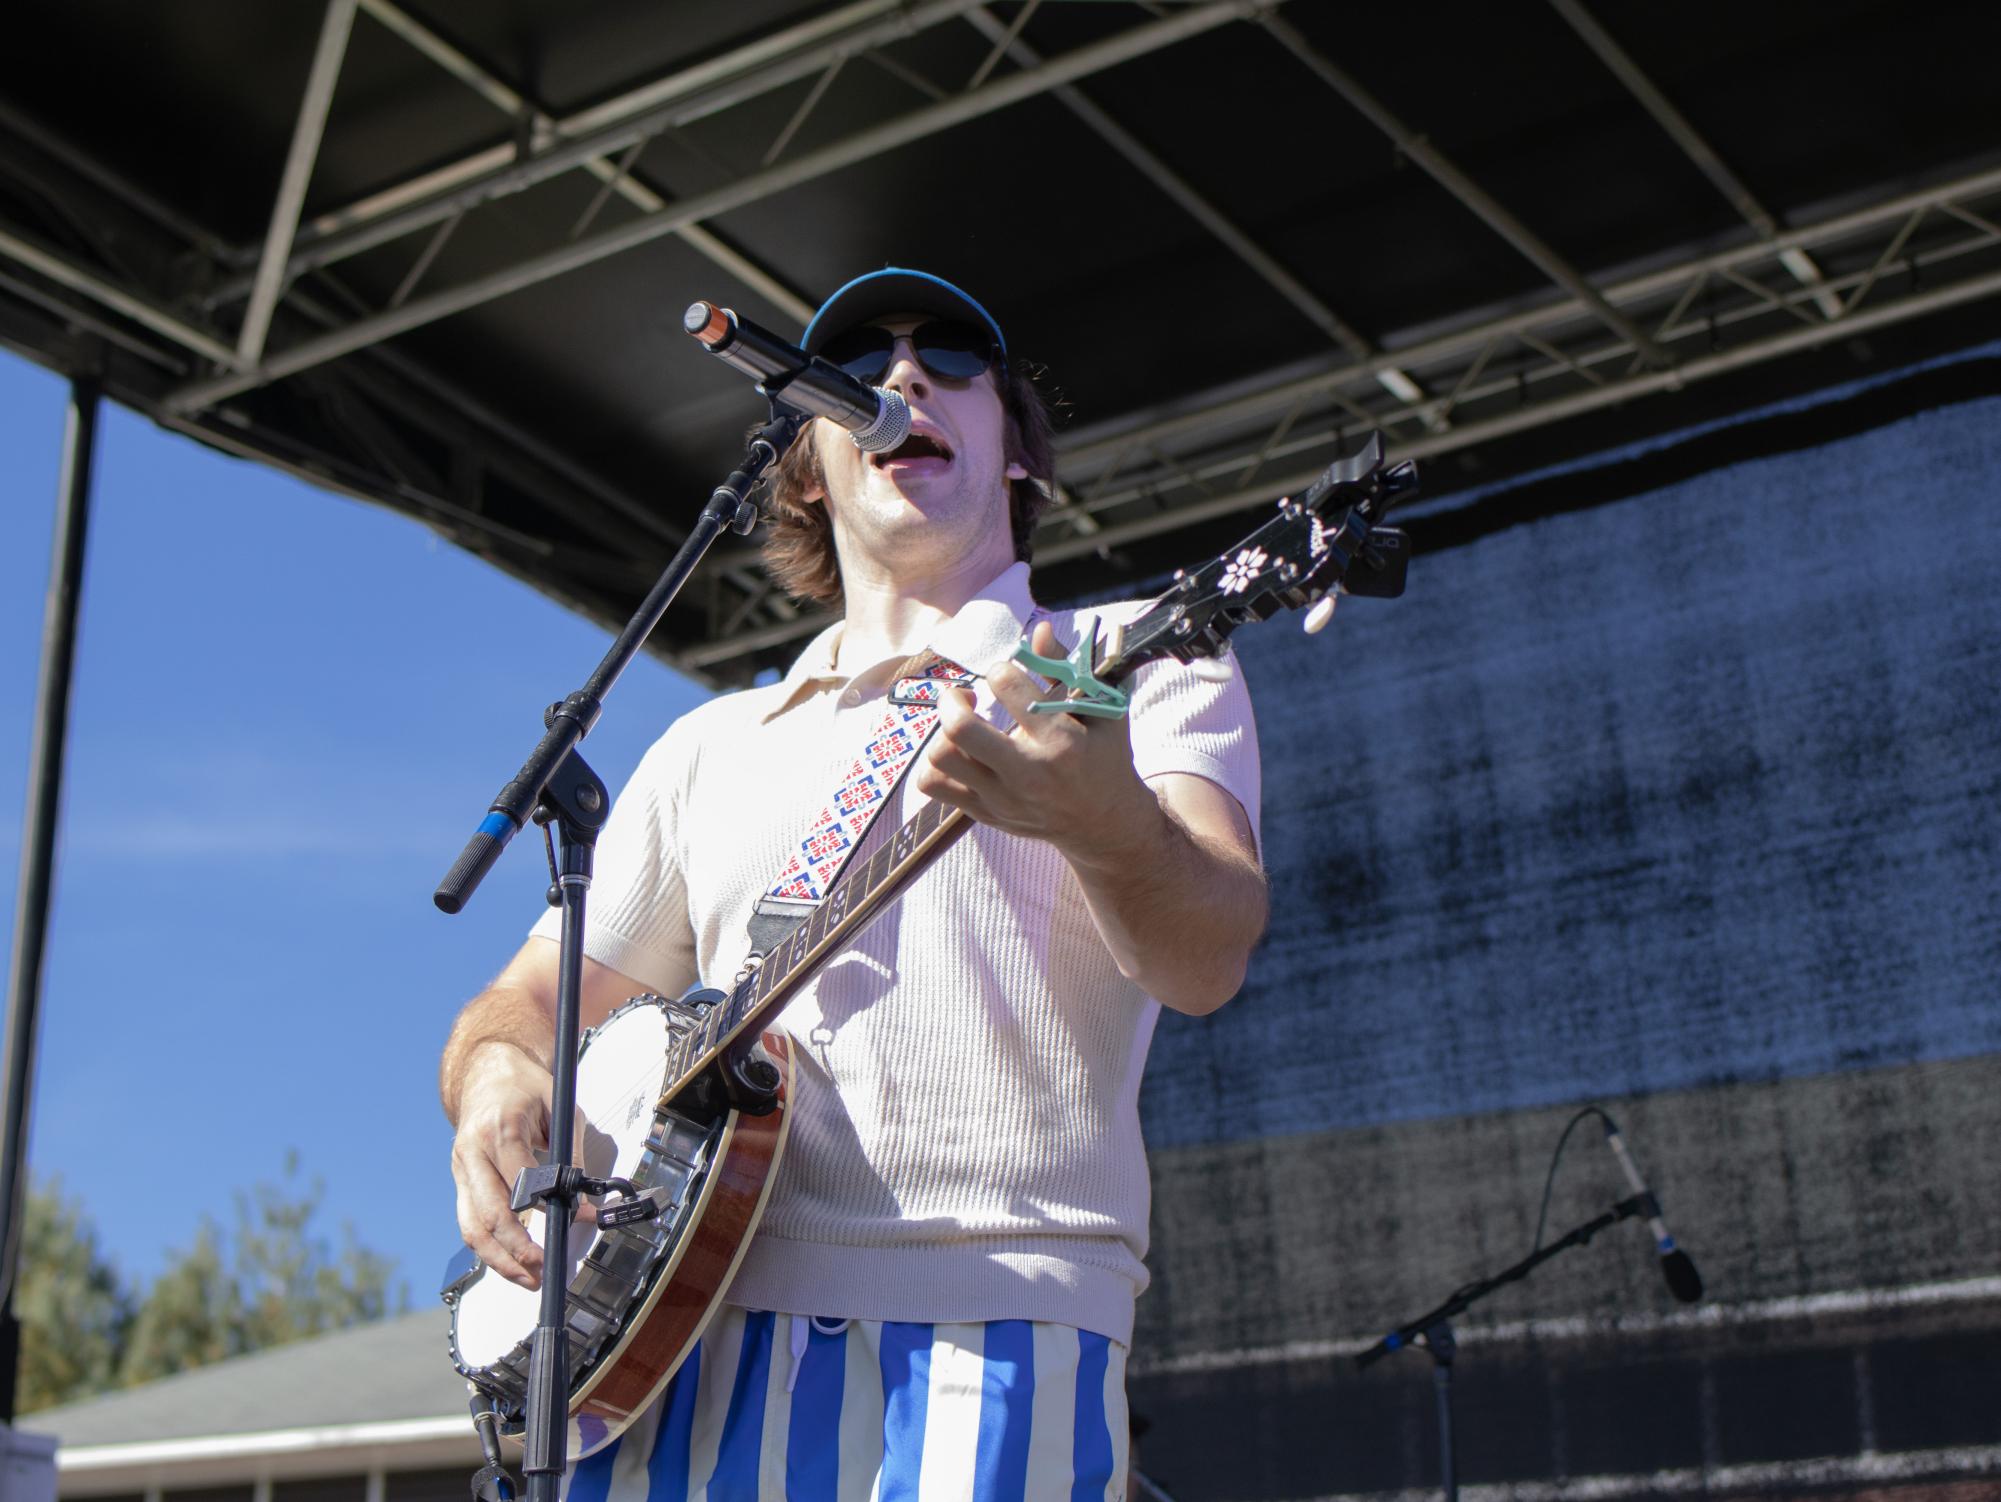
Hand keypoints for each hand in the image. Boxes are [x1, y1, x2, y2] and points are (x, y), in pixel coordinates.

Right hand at [450, 1043, 563, 1289]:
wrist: (486, 1072)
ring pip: (472, 1226)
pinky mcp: (458, 1179)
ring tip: (526, 1279)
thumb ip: (571, 1156)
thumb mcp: (560, 1110)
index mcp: (501, 1127)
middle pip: (491, 1213)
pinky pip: (468, 1221)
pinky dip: (488, 1247)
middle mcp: (473, 1151)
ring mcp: (461, 1168)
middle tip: (543, 1268)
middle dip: (517, 1249)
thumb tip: (585, 1203)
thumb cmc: (526, 1088)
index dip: (551, 1207)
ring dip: (498, 1260)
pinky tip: (509, 1263)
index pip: (523, 1181)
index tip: (577, 1221)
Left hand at [914, 620, 1156, 869]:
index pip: (1007, 686)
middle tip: (964, 695)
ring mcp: (1001, 798)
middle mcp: (1026, 772)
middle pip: (960, 729)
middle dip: (952, 699)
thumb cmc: (1104, 757)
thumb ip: (1066, 668)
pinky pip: (935, 785)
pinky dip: (936, 763)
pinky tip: (959, 751)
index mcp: (1060, 741)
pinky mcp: (985, 813)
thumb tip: (1040, 629)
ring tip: (960, 725)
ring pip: (940, 759)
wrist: (1103, 824)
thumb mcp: (1101, 710)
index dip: (1000, 668)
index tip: (1007, 674)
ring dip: (942, 731)